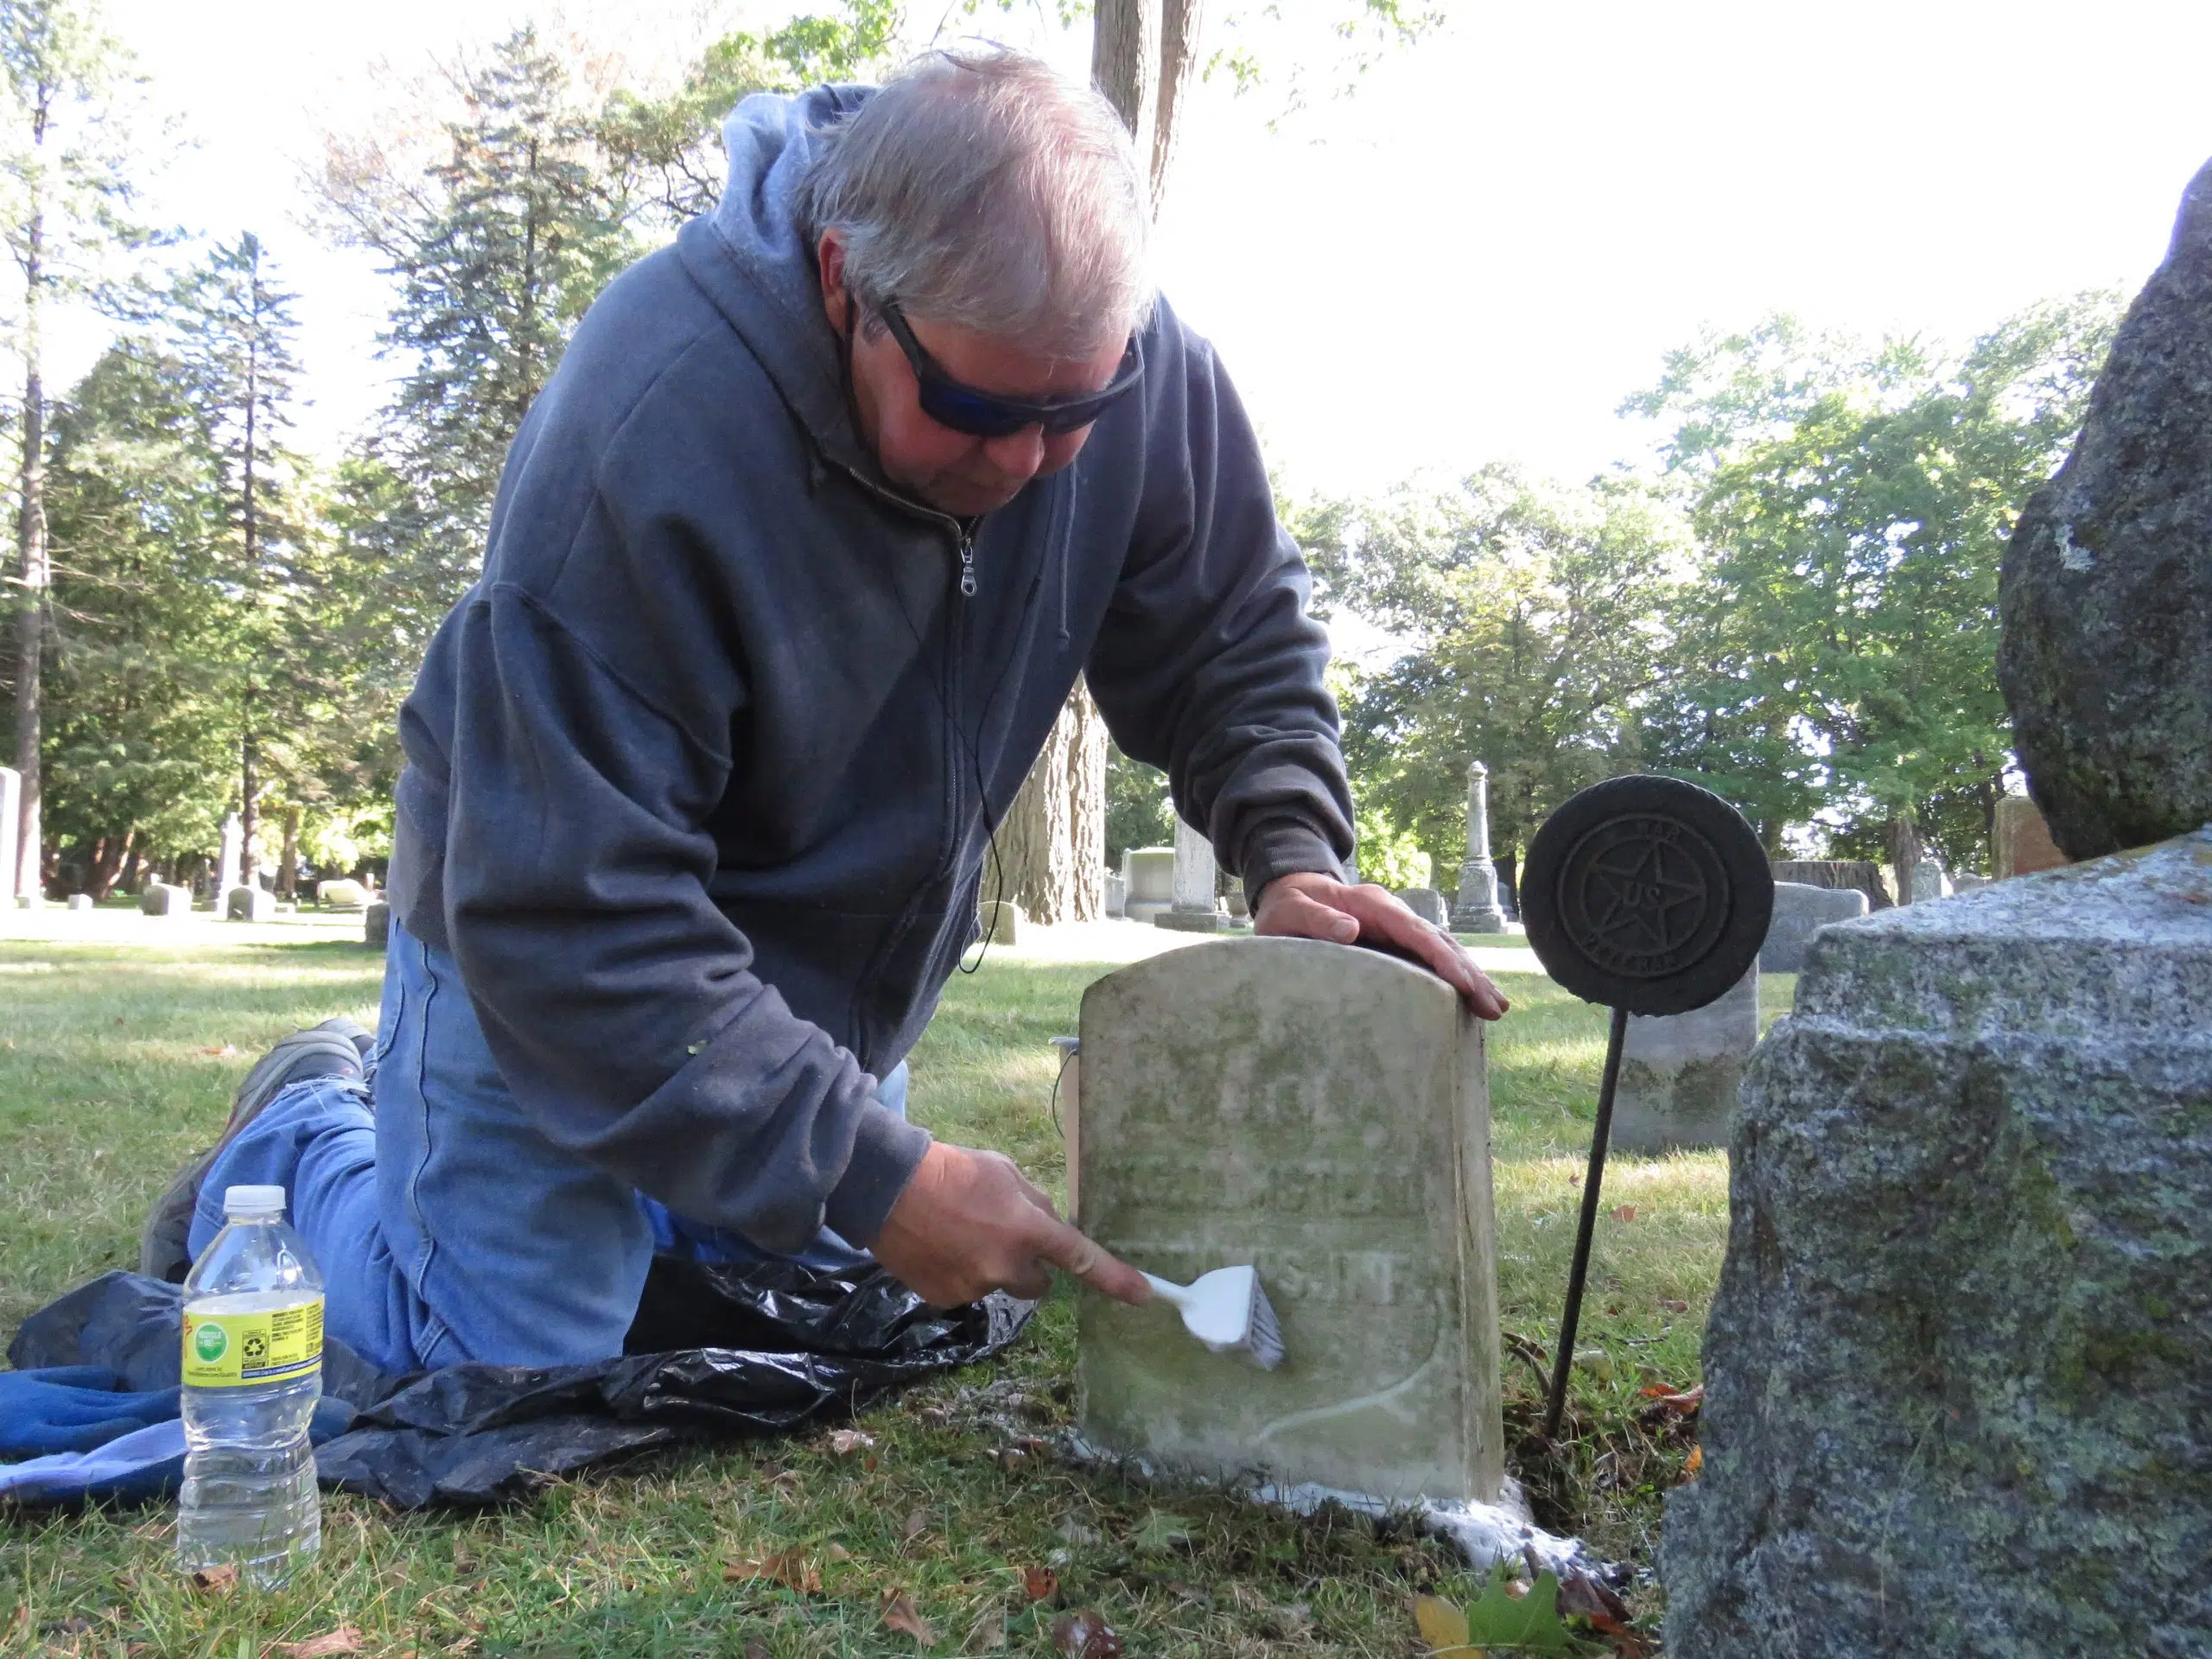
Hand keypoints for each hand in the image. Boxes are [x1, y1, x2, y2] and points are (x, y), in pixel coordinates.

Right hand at [869, 1142, 1153, 1309]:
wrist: (890, 1189)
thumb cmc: (953, 1171)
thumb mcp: (1005, 1174)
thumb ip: (1034, 1205)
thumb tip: (1051, 1228)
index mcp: (1027, 1230)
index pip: (1081, 1258)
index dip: (1115, 1278)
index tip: (1144, 1296)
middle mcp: (1005, 1267)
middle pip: (1039, 1284)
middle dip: (1028, 1266)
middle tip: (1002, 1238)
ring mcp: (974, 1287)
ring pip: (999, 1285)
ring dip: (989, 1267)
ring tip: (959, 1234)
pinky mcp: (946, 1299)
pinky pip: (967, 1291)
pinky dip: (959, 1274)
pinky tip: (940, 1249)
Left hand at [1254, 871, 1510, 1018]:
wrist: (1290, 891)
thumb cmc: (1287, 906)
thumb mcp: (1291, 911)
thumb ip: (1317, 919)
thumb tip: (1352, 930)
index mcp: (1373, 904)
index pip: (1416, 932)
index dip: (1441, 958)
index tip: (1464, 982)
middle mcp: (1394, 913)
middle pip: (1439, 942)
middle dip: (1469, 973)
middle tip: (1495, 1006)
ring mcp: (1398, 926)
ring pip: (1443, 950)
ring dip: (1470, 976)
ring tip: (1496, 1007)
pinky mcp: (1396, 941)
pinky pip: (1431, 957)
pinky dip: (1454, 975)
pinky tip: (1471, 997)